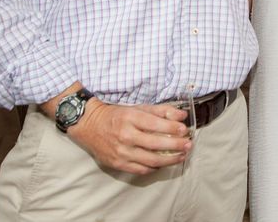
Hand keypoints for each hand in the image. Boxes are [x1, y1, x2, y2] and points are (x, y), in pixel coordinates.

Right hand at [67, 100, 192, 174]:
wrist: (89, 125)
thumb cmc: (116, 115)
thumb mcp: (137, 108)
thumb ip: (161, 111)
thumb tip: (182, 115)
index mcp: (130, 118)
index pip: (156, 125)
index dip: (173, 128)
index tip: (184, 130)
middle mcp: (125, 136)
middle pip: (156, 145)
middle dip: (176, 146)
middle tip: (188, 145)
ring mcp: (121, 152)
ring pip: (151, 161)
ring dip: (170, 160)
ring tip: (181, 156)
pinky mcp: (117, 164)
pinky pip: (141, 170)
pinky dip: (155, 168)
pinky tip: (164, 163)